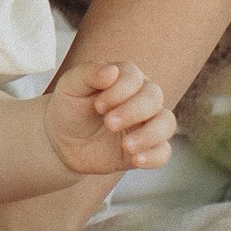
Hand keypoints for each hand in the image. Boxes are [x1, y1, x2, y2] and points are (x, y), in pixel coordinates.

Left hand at [43, 60, 176, 178]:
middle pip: (154, 97)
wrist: (64, 141)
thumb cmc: (70, 107)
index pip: (134, 77)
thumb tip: (111, 70)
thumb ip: (88, 73)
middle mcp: (142, 97)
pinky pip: (163, 152)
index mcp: (125, 77)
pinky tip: (136, 160)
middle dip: (134, 111)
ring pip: (166, 123)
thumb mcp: (70, 86)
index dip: (120, 90)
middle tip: (109, 123)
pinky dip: (154, 156)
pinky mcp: (147, 148)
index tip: (98, 106)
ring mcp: (147, 123)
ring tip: (126, 146)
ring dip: (150, 134)